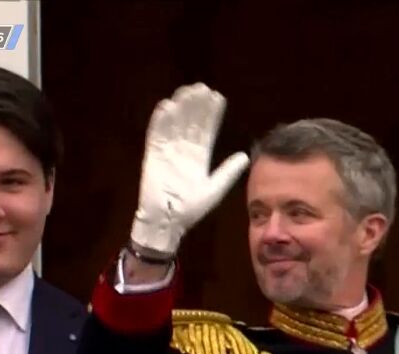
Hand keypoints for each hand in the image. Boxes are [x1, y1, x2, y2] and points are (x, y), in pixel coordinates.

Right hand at [130, 83, 249, 256]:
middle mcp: (184, 150)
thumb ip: (228, 172)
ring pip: (175, 124)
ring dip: (180, 108)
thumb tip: (245, 155)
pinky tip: (167, 106)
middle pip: (191, 122)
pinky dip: (161, 121)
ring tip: (187, 92)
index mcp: (199, 156)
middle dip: (196, 106)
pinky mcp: (153, 155)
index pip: (206, 130)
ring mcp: (168, 151)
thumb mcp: (215, 189)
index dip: (211, 114)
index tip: (218, 98)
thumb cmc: (191, 209)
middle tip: (203, 88)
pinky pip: (156, 134)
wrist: (168, 221)